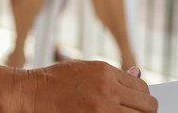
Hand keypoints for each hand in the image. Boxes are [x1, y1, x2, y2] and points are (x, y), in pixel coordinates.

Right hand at [8, 60, 157, 111]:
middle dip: (144, 109)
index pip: (142, 87)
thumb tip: (138, 74)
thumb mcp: (84, 68)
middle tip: (134, 112)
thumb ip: (113, 74)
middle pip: (147, 106)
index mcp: (105, 72)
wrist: (30, 94)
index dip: (141, 95)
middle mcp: (107, 91)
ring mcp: (102, 110)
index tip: (136, 101)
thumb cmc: (54, 81)